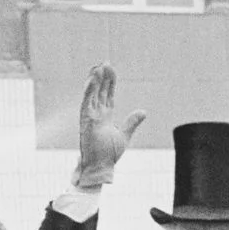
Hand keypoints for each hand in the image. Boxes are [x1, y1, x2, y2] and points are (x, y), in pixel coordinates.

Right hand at [74, 64, 146, 189]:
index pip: (107, 95)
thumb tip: (143, 112)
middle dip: (102, 77)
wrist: (101, 168)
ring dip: (94, 80)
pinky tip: (92, 79)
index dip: (109, 82)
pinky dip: (88, 91)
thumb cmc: (109, 155)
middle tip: (105, 62)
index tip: (111, 69)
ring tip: (99, 65)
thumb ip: (132, 123)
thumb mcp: (124, 135)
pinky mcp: (85, 122)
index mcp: (105, 117)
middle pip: (99, 91)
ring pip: (91, 94)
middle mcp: (96, 115)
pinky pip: (86, 103)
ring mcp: (90, 117)